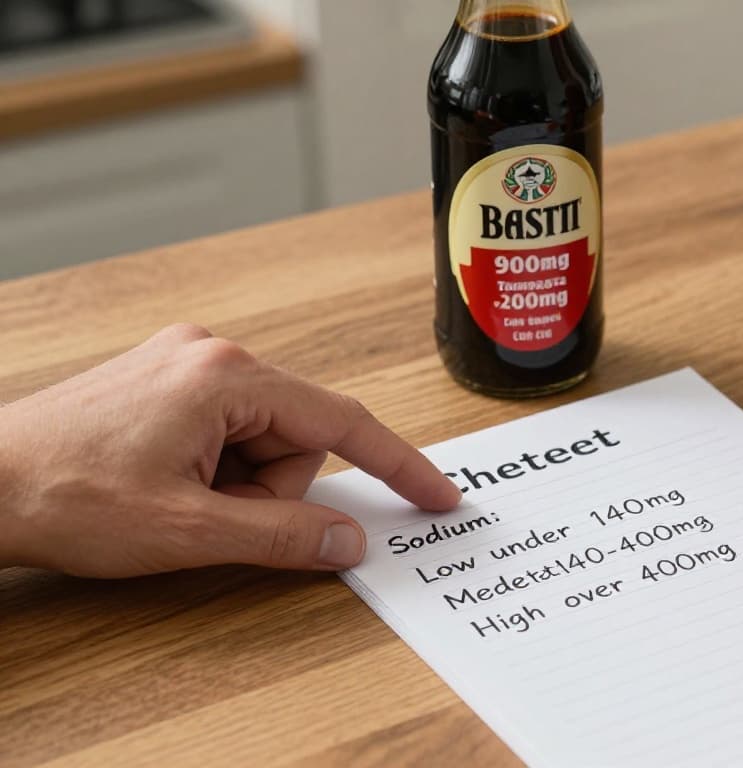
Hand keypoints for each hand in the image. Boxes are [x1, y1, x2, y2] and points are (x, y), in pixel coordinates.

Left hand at [0, 324, 460, 577]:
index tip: (438, 495)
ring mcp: (183, 362)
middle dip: (269, 488)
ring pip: (261, 437)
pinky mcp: (164, 380)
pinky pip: (226, 429)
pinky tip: (166, 483)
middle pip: (296, 435)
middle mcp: (211, 353)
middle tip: (212, 515)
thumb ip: (285, 534)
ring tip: (175, 500)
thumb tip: (350, 541)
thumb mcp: (190, 530)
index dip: (398, 465)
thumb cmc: (64, 495)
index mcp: (227, 376)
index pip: (342, 423)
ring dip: (237, 482)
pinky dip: (215, 468)